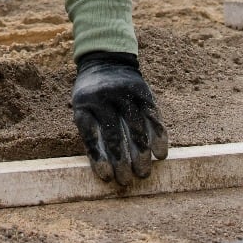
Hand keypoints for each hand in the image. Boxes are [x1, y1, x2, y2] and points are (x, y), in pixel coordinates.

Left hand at [71, 52, 168, 184]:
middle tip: (127, 181)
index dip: (98, 157)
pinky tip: (161, 154)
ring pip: (136, 127)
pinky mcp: (144, 92)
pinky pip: (153, 116)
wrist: (105, 61)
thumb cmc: (91, 95)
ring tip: (143, 173)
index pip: (90, 134)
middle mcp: (104, 97)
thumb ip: (91, 132)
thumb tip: (104, 169)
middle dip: (121, 161)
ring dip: (141, 153)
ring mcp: (125, 93)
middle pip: (114, 134)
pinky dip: (158, 136)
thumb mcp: (81, 108)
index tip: (106, 177)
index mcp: (84, 103)